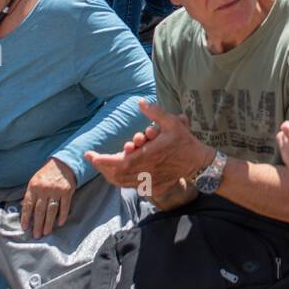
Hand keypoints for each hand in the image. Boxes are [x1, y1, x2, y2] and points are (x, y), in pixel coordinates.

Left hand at [21, 157, 76, 238]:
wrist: (63, 163)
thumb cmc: (46, 173)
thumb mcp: (34, 180)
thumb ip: (30, 194)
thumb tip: (23, 207)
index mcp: (34, 186)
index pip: (28, 205)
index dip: (26, 217)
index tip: (25, 227)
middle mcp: (44, 189)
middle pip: (40, 210)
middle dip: (38, 224)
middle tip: (36, 235)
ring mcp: (56, 190)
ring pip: (51, 210)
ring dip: (48, 223)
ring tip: (46, 232)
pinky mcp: (67, 191)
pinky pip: (65, 206)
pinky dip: (63, 215)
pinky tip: (60, 223)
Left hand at [86, 99, 212, 196]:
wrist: (197, 163)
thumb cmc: (184, 142)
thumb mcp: (173, 122)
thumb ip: (155, 112)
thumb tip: (140, 102)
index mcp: (148, 156)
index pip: (119, 162)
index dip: (102, 160)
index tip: (90, 155)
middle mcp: (146, 170)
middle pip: (115, 174)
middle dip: (101, 167)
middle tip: (94, 158)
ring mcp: (148, 180)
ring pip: (121, 182)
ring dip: (109, 174)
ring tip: (102, 165)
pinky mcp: (151, 186)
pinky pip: (129, 186)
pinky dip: (120, 180)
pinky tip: (117, 173)